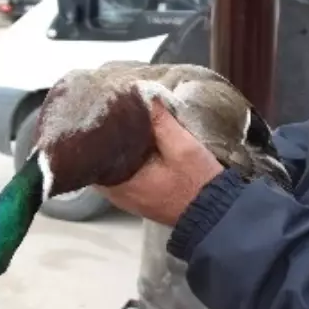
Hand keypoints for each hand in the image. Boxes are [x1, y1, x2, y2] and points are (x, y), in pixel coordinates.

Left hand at [96, 99, 223, 225]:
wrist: (215, 213)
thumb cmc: (198, 181)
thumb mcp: (183, 146)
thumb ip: (161, 122)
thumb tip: (144, 95)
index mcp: (121, 183)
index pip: (93, 154)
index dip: (98, 132)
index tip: (102, 111)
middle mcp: (116, 194)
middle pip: (99, 160)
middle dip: (106, 138)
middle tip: (112, 112)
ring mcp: (126, 198)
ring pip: (110, 167)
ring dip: (116, 149)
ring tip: (122, 122)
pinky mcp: (137, 198)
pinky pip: (122, 174)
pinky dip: (125, 159)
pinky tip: (135, 142)